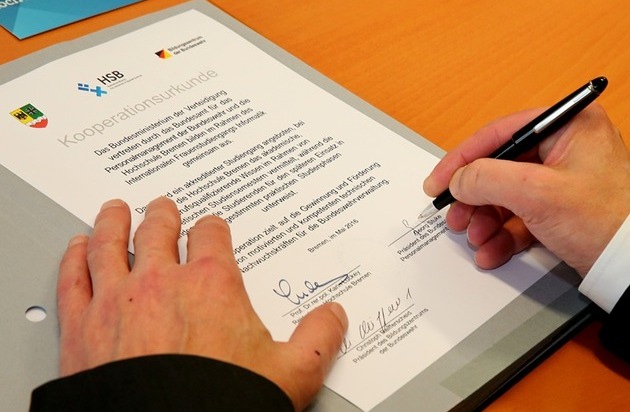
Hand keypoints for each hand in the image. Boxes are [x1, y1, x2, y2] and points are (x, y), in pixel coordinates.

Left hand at [56, 196, 347, 410]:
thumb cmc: (221, 403)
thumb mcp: (292, 373)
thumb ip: (318, 338)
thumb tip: (334, 317)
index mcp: (211, 285)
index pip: (211, 236)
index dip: (211, 227)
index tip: (211, 227)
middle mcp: (161, 283)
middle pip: (158, 231)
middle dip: (162, 216)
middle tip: (162, 208)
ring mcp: (118, 301)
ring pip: (111, 244)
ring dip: (114, 223)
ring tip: (115, 210)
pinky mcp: (82, 326)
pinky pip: (74, 279)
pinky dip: (73, 259)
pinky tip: (75, 249)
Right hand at [423, 104, 629, 275]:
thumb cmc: (608, 221)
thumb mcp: (538, 194)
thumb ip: (487, 179)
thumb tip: (457, 180)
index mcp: (567, 126)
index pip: (499, 134)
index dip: (461, 160)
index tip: (438, 182)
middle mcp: (565, 147)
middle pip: (499, 168)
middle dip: (474, 198)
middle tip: (455, 216)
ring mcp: (562, 179)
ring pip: (506, 195)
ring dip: (485, 220)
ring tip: (476, 239)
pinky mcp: (560, 207)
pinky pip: (520, 216)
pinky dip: (503, 234)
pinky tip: (492, 251)